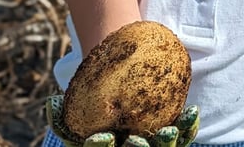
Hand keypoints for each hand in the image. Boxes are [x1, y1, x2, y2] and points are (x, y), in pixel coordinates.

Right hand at [46, 94, 198, 146]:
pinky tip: (191, 111)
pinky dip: (187, 127)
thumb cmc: (91, 113)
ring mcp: (153, 146)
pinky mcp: (173, 137)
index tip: (104, 138)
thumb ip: (61, 114)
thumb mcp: (74, 117)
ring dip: (167, 143)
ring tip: (169, 131)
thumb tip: (52, 103)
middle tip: (138, 141)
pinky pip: (184, 136)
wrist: (120, 101)